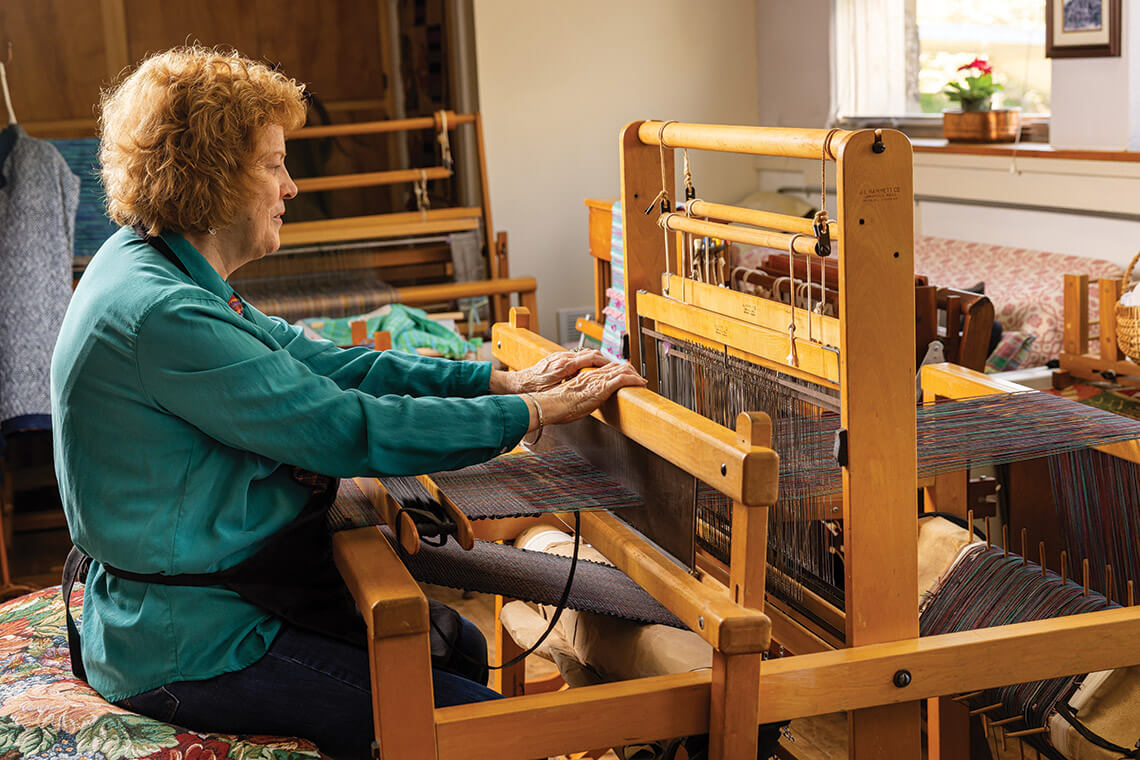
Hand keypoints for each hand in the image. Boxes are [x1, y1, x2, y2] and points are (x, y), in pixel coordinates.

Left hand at [490, 350, 609, 394]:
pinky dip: (587, 362)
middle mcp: (563, 358)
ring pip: (584, 354)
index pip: (591, 358)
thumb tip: (584, 389)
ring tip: (607, 369)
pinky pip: (577, 357)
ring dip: (597, 360)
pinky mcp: (557, 359)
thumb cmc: (533, 389)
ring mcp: (560, 357)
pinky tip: (590, 370)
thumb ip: (569, 388)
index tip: (618, 368)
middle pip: (591, 353)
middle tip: (618, 368)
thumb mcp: (553, 391)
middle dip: (606, 360)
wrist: (518, 383)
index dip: (606, 363)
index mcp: (564, 365)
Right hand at [533, 361, 646, 425]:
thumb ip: (579, 396)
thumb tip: (582, 402)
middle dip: (630, 370)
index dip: (618, 370)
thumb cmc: (557, 405)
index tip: (625, 374)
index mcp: (585, 376)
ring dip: (634, 374)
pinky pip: (623, 379)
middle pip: (616, 366)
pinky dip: (634, 380)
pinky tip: (641, 383)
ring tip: (642, 380)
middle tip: (638, 376)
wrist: (551, 405)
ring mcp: (598, 380)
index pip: (606, 368)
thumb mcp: (570, 397)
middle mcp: (593, 375)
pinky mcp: (602, 387)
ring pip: (622, 370)